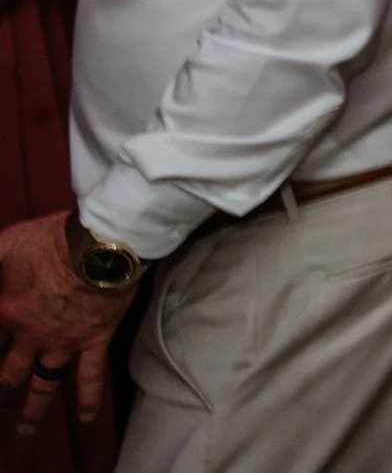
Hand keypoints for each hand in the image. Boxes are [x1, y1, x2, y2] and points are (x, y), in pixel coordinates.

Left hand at [0, 214, 132, 433]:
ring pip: (43, 384)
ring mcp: (62, 343)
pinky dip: (88, 398)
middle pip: (7, 372)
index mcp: (4, 312)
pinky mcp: (93, 341)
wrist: (102, 243)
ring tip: (25, 428)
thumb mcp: (3, 246)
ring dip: (31, 408)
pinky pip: (90, 376)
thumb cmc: (50, 240)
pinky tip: (87, 418)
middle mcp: (29, 336)